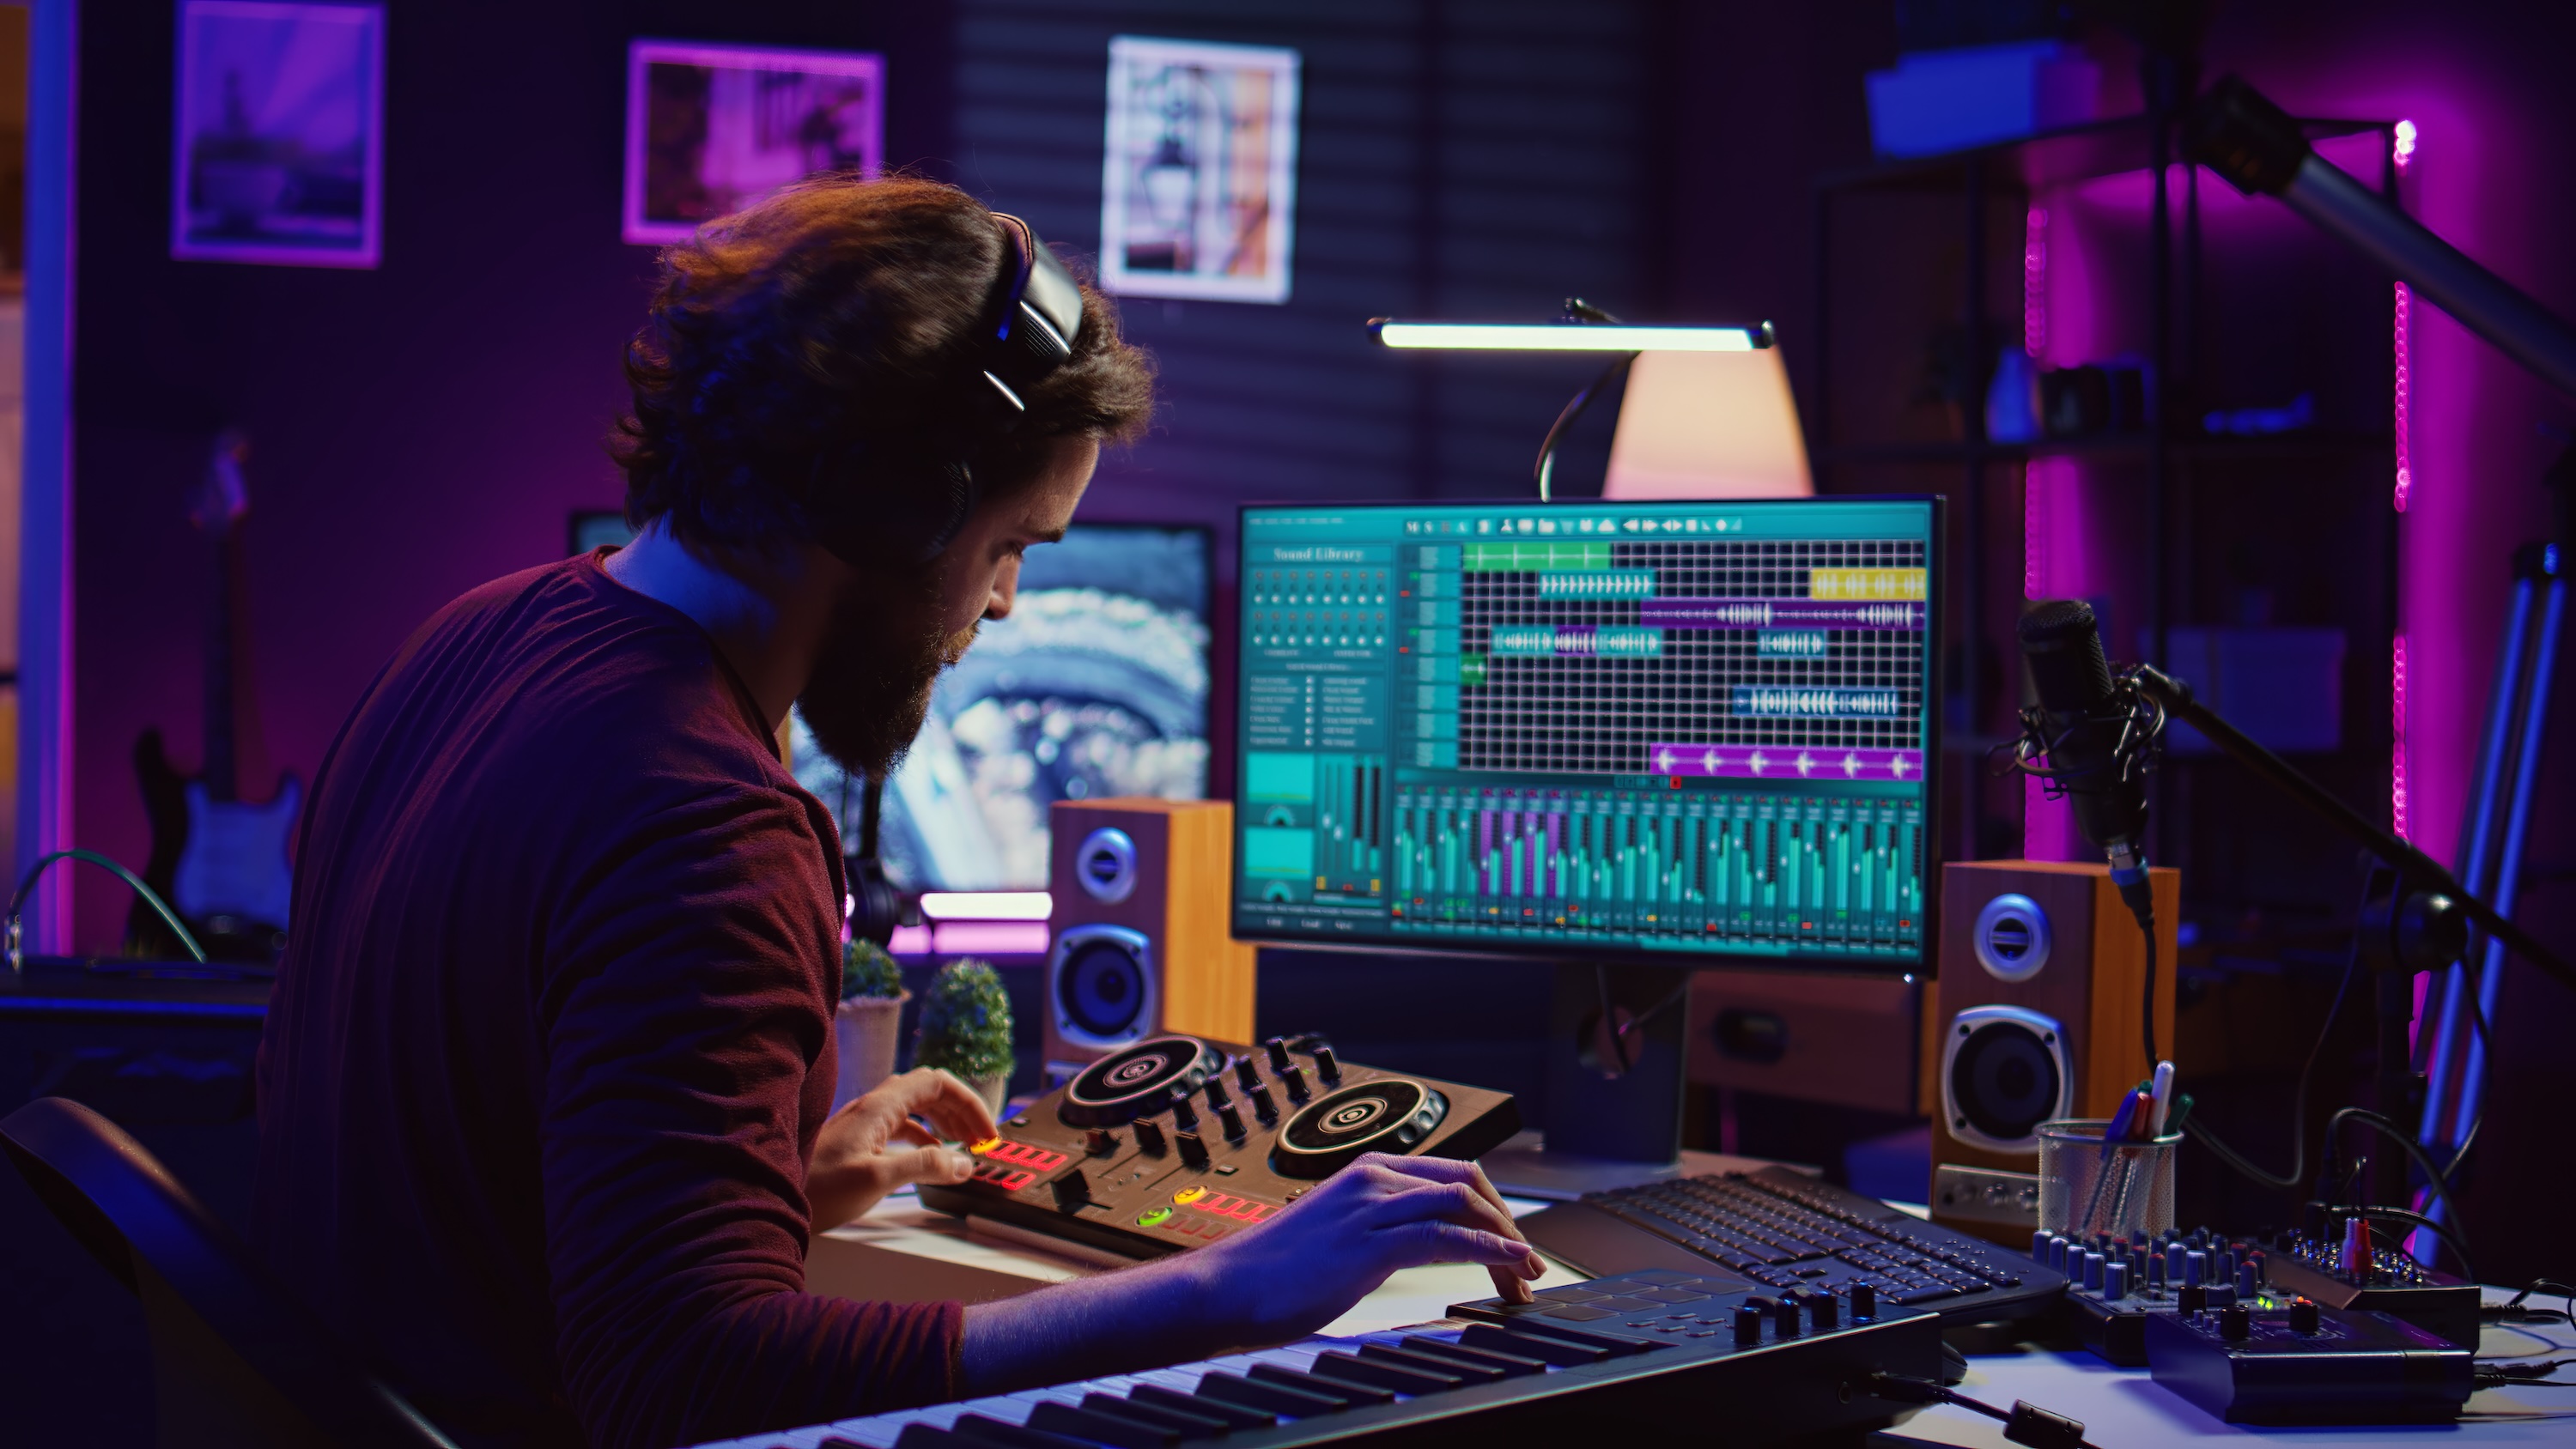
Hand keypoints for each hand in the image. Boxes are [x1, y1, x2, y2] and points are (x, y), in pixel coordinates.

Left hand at [805, 1067, 998, 1230]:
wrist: (771, 1199)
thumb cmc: (817, 1189)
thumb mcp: (878, 1178)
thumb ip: (924, 1167)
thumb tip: (963, 1164)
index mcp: (880, 1107)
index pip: (937, 1082)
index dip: (968, 1101)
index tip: (985, 1129)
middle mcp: (872, 1107)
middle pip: (929, 1091)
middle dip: (960, 1111)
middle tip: (980, 1139)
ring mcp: (863, 1122)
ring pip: (915, 1108)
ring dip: (944, 1122)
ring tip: (962, 1146)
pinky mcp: (857, 1140)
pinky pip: (900, 1126)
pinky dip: (924, 1137)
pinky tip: (929, 1157)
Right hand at [1187, 1153, 1544, 1345]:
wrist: (1225, 1287)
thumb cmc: (1274, 1271)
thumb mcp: (1341, 1236)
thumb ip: (1381, 1230)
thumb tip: (1423, 1245)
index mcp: (1368, 1170)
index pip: (1453, 1174)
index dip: (1493, 1209)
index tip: (1512, 1246)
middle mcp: (1373, 1178)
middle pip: (1468, 1183)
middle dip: (1507, 1223)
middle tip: (1527, 1267)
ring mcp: (1371, 1206)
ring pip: (1463, 1204)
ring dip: (1505, 1241)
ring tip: (1524, 1277)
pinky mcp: (1368, 1242)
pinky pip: (1444, 1237)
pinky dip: (1487, 1251)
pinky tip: (1508, 1267)